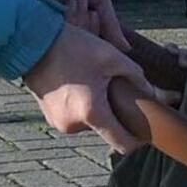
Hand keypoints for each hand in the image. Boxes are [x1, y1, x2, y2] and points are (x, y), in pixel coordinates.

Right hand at [23, 23, 155, 150]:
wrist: (33, 42)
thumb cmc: (72, 47)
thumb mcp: (112, 57)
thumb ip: (137, 77)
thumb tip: (154, 93)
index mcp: (92, 113)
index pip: (123, 144)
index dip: (138, 140)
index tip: (146, 129)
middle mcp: (74, 125)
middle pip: (107, 130)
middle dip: (116, 115)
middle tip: (118, 93)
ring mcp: (59, 123)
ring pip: (91, 123)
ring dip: (98, 109)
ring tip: (96, 85)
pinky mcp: (50, 117)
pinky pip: (75, 118)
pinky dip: (82, 107)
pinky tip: (81, 86)